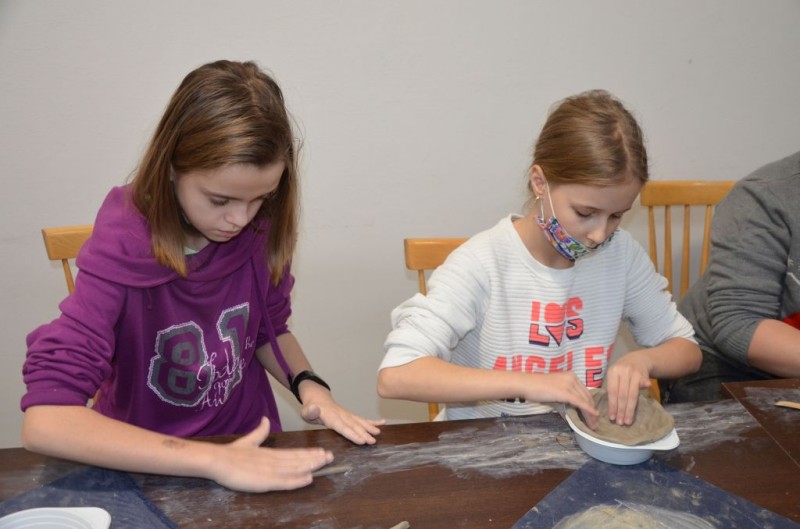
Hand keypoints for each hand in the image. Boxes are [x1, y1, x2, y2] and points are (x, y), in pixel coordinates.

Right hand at [208, 417, 332, 491]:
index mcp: (270, 453)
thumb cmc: (230, 454)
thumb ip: (259, 433)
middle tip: (331, 456)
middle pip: (298, 459)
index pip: (294, 453)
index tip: (323, 451)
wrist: (216, 460)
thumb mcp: (248, 442)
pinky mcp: (264, 481)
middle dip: (315, 458)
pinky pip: (284, 481)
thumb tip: (266, 419)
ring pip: (295, 468)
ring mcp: (270, 471)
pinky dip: (297, 480)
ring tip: (324, 464)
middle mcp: (273, 460)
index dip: (309, 453)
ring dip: (311, 466)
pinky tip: (308, 479)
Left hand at [300, 384, 384, 444]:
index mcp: (331, 417)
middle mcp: (342, 415)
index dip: (352, 434)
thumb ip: (310, 411)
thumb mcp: (306, 411)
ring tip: (378, 433)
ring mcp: (347, 414)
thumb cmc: (310, 409)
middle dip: (363, 433)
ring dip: (369, 428)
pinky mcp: (350, 415)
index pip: (342, 427)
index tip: (361, 440)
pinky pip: (362, 418)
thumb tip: (314, 409)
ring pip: (360, 422)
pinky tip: (382, 423)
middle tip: (372, 441)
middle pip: (354, 425)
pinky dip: (372, 421)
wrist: (317, 398)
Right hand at [526, 372, 598, 429]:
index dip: (591, 404)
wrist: (527, 384)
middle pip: (587, 396)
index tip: (593, 414)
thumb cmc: (537, 387)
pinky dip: (588, 410)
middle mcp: (573, 378)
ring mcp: (569, 384)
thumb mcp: (555, 389)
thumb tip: (572, 408)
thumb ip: (565, 396)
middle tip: (595, 423)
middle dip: (592, 410)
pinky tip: (593, 416)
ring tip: (592, 425)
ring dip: (590, 414)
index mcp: (571, 376)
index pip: (585, 392)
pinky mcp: (565, 392)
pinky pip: (580, 402)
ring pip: (585, 400)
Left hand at [604, 352, 652, 424]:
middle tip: (620, 422)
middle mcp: (623, 372)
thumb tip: (611, 404)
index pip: (612, 392)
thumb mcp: (615, 376)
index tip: (612, 417)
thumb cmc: (623, 371)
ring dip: (630, 409)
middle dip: (621, 410)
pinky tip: (642, 401)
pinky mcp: (644, 375)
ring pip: (632, 394)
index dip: (612, 405)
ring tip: (627, 421)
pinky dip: (643, 391)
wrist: (638, 359)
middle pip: (622, 395)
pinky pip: (643, 386)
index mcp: (612, 372)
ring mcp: (634, 373)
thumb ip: (613, 388)